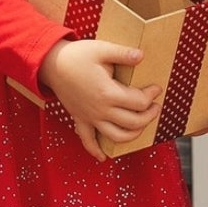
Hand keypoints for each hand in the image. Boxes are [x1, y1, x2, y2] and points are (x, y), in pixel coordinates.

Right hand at [39, 38, 160, 161]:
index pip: (139, 102)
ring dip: (133, 134)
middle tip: (156, 106)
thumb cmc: (76, 56)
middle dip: (149, 116)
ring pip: (116, 136)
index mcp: (108, 92)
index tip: (156, 88)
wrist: (51, 64)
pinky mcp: (80, 120)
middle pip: (133, 122)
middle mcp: (100, 110)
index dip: (151, 96)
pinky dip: (96, 151)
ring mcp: (90, 117)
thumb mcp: (101, 49)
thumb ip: (122, 53)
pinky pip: (87, 141)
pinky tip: (103, 157)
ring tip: (142, 124)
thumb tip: (141, 55)